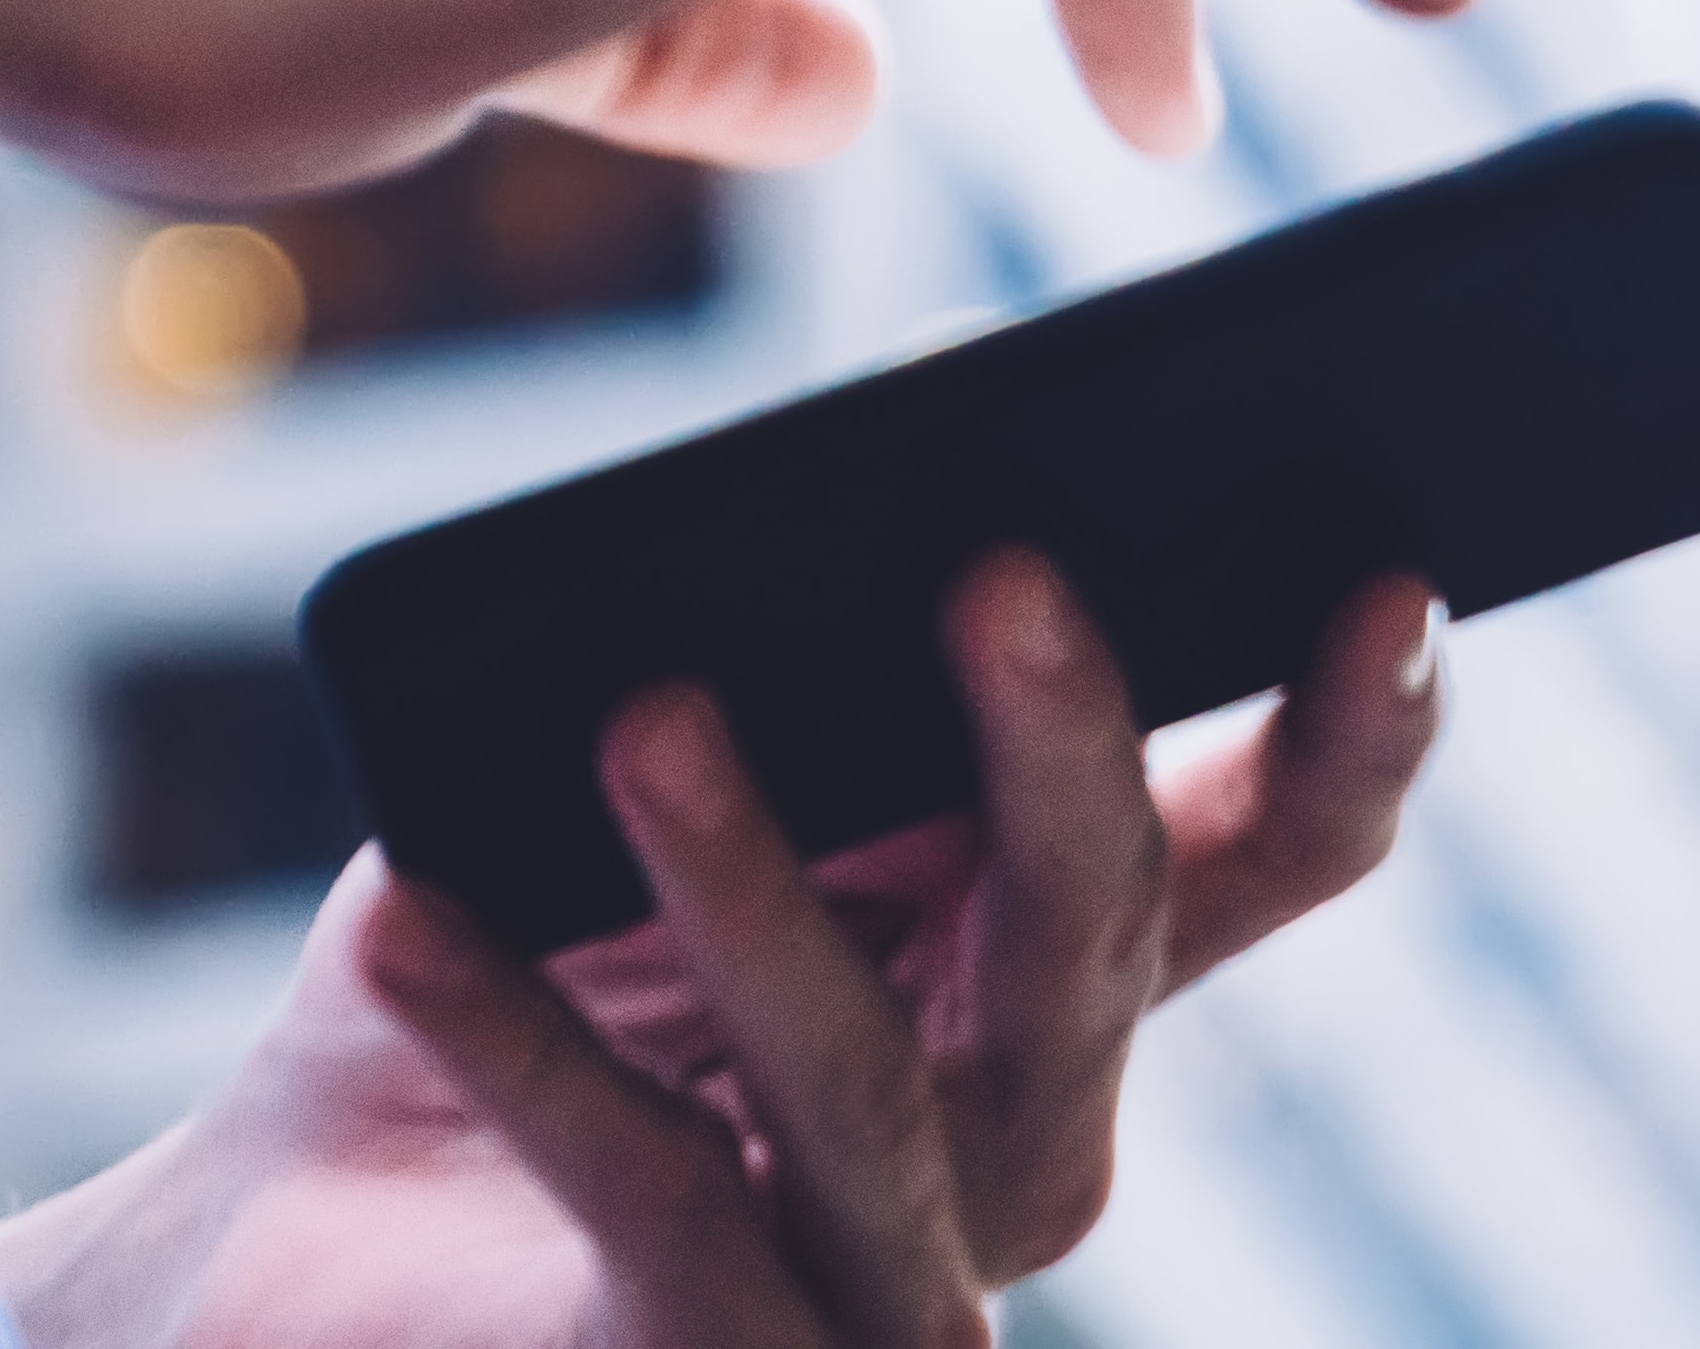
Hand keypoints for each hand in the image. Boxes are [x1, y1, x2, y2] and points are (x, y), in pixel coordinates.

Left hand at [0, 558, 1447, 1348]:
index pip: (1267, 848)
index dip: (1351, 732)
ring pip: (867, 1080)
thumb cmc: (527, 955)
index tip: (1392, 571)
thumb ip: (805, 662)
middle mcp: (1026, 1142)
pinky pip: (650, 1196)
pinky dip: (523, 1042)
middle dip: (1055, 749)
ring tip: (645, 719)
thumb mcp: (680, 775)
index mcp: (1060, 970)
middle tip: (995, 565)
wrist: (307, 1241)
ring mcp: (891, 1290)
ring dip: (754, 884)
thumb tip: (902, 436)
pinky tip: (417, 913)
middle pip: (1091, 939)